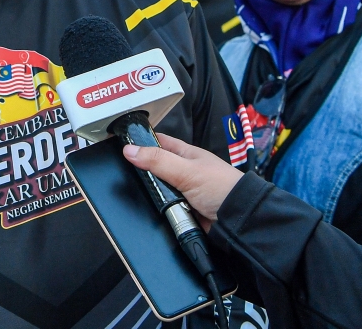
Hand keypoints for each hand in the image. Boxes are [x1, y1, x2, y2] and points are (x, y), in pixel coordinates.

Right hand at [122, 133, 242, 231]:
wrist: (239, 220)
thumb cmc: (220, 187)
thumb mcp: (186, 170)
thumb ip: (157, 161)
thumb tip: (129, 150)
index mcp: (186, 154)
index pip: (159, 142)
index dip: (142, 141)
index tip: (122, 143)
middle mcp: (183, 171)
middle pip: (155, 168)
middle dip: (143, 172)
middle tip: (123, 173)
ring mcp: (182, 191)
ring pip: (157, 189)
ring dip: (151, 194)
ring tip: (134, 193)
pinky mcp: (182, 209)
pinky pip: (163, 207)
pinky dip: (158, 208)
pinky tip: (149, 208)